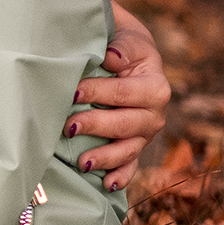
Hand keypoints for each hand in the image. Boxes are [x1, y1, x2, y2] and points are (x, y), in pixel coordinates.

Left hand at [71, 1, 171, 190]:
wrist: (127, 56)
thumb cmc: (121, 46)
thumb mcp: (125, 39)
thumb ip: (121, 48)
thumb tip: (110, 56)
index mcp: (155, 86)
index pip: (124, 92)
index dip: (99, 92)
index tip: (73, 91)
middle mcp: (155, 113)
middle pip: (126, 124)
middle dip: (96, 126)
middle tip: (68, 126)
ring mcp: (145, 134)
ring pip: (128, 149)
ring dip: (106, 158)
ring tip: (82, 162)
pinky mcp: (135, 147)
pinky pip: (131, 166)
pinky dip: (121, 176)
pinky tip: (107, 185)